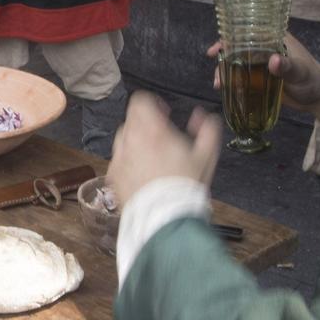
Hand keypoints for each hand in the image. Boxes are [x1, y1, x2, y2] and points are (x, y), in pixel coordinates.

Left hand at [107, 93, 221, 207]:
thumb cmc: (186, 186)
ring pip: (123, 138)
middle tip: (161, 137)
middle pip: (132, 119)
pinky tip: (143, 173)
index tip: (164, 114)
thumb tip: (202, 116)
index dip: (153, 103)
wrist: (166, 218)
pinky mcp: (113, 175)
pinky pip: (118, 159)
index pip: (140, 101)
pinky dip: (128, 160)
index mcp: (153, 131)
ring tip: (152, 157)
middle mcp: (131, 140)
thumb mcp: (206, 156)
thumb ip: (207, 130)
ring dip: (136, 140)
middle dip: (146, 123)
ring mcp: (119, 158)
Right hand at [206, 32, 319, 117]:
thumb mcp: (301, 71)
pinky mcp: (261, 79)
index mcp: (274, 39)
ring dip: (226, 72)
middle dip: (223, 58)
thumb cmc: (312, 78)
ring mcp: (262, 64)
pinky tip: (226, 91)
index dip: (230, 38)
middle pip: (237, 48)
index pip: (248, 32)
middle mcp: (265, 49)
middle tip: (216, 73)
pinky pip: (242, 77)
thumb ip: (288, 66)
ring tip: (219, 85)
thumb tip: (273, 61)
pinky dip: (232, 82)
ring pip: (237, 63)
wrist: (319, 98)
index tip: (217, 49)